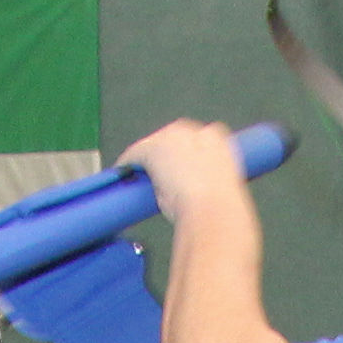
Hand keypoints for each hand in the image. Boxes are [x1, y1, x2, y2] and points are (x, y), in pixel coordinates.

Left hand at [118, 119, 259, 236]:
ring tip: (143, 179)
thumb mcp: (220, 188)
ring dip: (148, 161)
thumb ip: (206, 180)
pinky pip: (134, 154)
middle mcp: (194, 130)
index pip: (195, 140)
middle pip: (172, 139)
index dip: (185, 156)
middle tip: (160, 176)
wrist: (213, 211)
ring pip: (153, 146)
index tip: (180, 169)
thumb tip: (191, 190)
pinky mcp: (151, 149)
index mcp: (217, 138)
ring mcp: (171, 138)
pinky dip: (127, 164)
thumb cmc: (220, 209)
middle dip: (165, 156)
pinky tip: (122, 174)